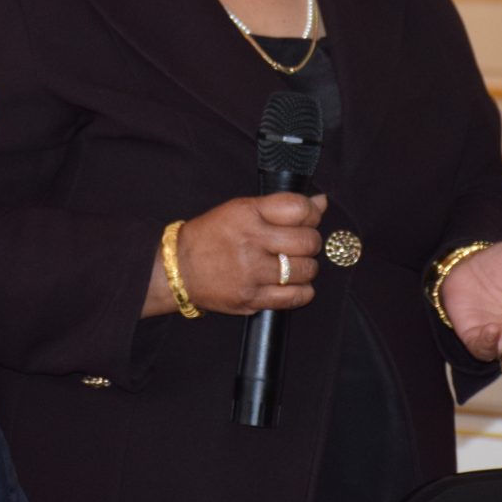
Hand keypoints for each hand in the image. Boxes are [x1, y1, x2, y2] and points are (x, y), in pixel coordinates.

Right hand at [169, 193, 326, 315]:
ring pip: (306, 270)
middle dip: (311, 242)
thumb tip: (321, 202)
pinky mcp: (252, 298)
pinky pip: (294, 297)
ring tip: (295, 264)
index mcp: (248, 213)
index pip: (299, 208)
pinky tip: (293, 284)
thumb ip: (281, 206)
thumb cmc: (211, 236)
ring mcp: (252, 272)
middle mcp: (251, 242)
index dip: (313, 212)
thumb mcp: (241, 209)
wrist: (179, 268)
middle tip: (301, 244)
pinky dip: (303, 291)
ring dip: (307, 267)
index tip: (310, 217)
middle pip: (307, 241)